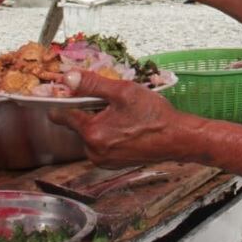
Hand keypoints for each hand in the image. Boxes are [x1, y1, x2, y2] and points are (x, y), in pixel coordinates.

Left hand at [48, 70, 191, 166]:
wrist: (177, 138)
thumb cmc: (154, 115)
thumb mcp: (123, 91)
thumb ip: (92, 84)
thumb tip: (68, 78)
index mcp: (93, 133)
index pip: (63, 116)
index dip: (65, 100)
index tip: (67, 92)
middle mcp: (94, 152)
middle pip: (78, 125)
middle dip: (89, 111)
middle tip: (110, 102)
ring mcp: (103, 160)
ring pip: (90, 135)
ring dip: (99, 123)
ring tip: (121, 115)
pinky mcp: (113, 164)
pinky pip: (102, 145)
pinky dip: (108, 134)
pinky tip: (125, 127)